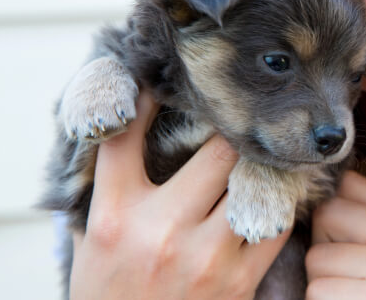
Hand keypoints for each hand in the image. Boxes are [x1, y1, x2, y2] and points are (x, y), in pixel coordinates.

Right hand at [69, 89, 290, 299]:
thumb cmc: (108, 295)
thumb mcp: (89, 244)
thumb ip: (105, 191)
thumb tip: (118, 131)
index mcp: (115, 218)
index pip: (125, 140)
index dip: (146, 103)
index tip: (163, 86)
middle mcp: (160, 231)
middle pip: (216, 151)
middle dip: (229, 133)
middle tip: (240, 120)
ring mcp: (204, 257)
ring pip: (253, 183)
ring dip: (259, 166)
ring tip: (265, 152)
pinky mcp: (238, 282)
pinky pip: (273, 225)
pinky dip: (277, 206)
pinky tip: (274, 195)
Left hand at [306, 171, 365, 299]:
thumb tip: (324, 190)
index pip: (350, 185)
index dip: (337, 213)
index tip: (349, 240)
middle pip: (328, 214)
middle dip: (326, 246)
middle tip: (351, 276)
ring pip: (317, 257)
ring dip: (323, 283)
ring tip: (355, 297)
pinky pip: (317, 290)